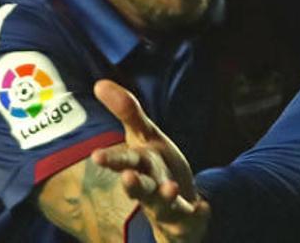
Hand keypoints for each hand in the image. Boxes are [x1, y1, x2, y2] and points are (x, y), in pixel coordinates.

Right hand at [91, 80, 210, 242]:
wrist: (175, 208)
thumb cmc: (156, 167)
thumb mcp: (146, 137)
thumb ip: (128, 112)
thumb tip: (100, 83)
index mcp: (140, 166)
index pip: (124, 162)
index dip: (111, 160)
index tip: (96, 156)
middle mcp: (150, 187)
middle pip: (140, 187)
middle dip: (133, 184)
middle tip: (128, 178)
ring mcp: (167, 205)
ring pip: (163, 204)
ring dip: (165, 196)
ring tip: (170, 188)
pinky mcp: (187, 216)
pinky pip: (192, 216)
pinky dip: (197, 212)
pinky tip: (203, 207)